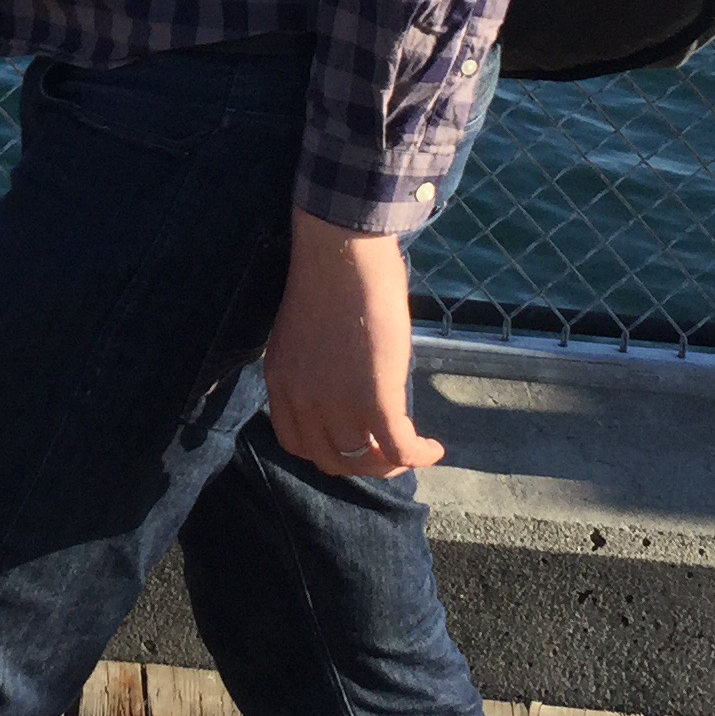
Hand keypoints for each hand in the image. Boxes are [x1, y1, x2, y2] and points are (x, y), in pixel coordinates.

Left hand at [260, 209, 445, 479]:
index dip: (326, 449)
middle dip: (359, 462)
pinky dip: (418, 455)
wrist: (341, 252)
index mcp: (281, 382)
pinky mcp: (375, 398)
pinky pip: (398, 446)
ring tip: (411, 451)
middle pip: (330, 458)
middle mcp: (303, 401)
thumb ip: (316, 366)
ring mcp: (337, 403)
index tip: (350, 441)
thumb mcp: (306, 333)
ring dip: (390, 462)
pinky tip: (434, 450)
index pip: (295, 442)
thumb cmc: (329, 276)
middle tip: (385, 451)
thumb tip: (348, 380)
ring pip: (364, 460)